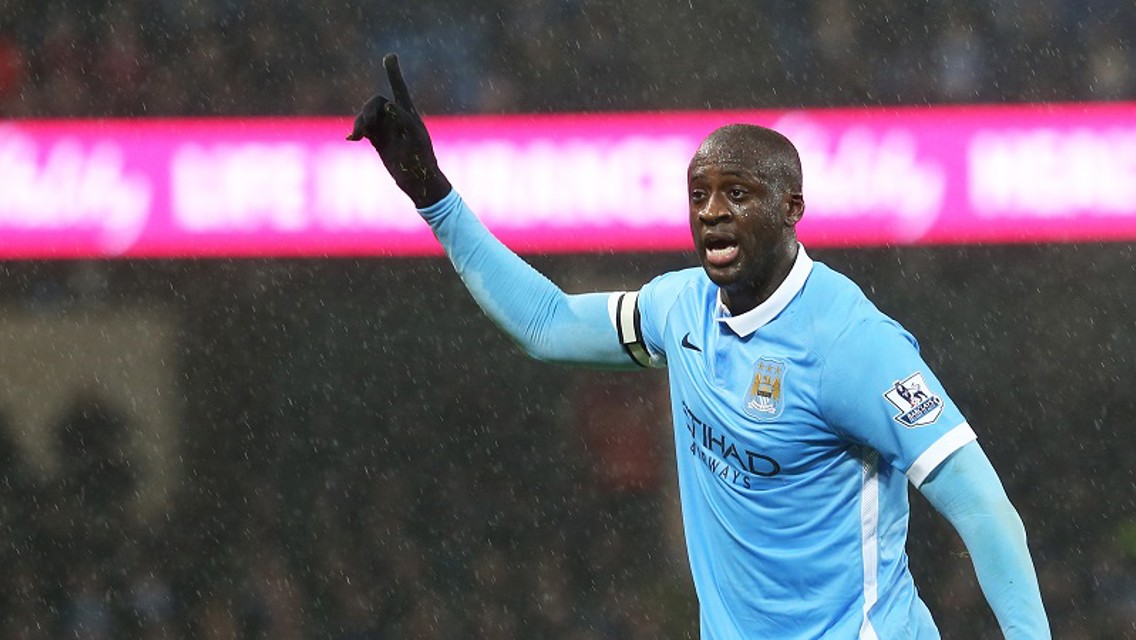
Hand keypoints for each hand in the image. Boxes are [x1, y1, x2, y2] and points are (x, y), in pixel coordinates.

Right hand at [347, 53, 451, 208]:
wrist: (418, 180)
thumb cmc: (421, 157)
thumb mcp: (413, 135)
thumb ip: (400, 117)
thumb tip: (386, 105)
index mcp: (408, 113)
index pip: (399, 89)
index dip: (393, 73)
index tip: (390, 56)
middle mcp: (395, 118)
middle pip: (375, 104)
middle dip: (367, 111)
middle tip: (365, 125)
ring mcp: (386, 129)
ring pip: (366, 116)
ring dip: (360, 122)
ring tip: (357, 136)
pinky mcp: (378, 141)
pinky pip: (363, 130)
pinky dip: (356, 131)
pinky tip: (352, 139)